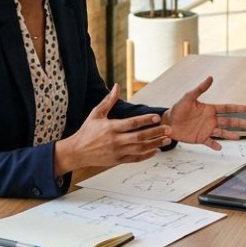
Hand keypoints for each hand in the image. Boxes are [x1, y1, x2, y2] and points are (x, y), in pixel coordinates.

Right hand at [54, 85, 168, 173]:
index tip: (157, 117)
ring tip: (167, 140)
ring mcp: (118, 152)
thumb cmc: (87, 131)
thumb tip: (116, 86)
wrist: (77, 152)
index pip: (132, 123)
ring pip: (140, 149)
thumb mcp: (96, 114)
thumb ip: (108, 101)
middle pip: (139, 137)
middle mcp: (116, 140)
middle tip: (169, 129)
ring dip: (155, 144)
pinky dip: (146, 156)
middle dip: (156, 133)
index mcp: (111, 127)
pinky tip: (156, 151)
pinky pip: (135, 159)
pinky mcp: (118, 160)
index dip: (145, 120)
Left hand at [162, 76, 245, 149]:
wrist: (168, 123)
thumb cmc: (177, 108)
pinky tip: (220, 147)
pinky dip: (215, 145)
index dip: (237, 108)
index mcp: (209, 109)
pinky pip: (210, 142)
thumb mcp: (188, 97)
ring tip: (239, 137)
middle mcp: (210, 119)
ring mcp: (206, 129)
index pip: (226, 108)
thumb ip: (200, 88)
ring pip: (222, 133)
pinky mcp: (200, 138)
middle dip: (239, 122)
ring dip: (230, 135)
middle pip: (228, 121)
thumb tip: (210, 77)